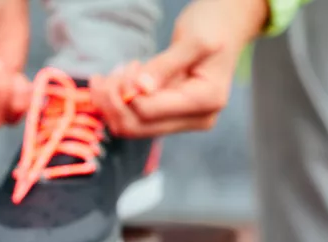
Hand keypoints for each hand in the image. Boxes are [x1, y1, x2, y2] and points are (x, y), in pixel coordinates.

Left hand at [90, 0, 268, 136]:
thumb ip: (165, 66)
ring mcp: (182, 120)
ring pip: (131, 127)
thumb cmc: (213, 27)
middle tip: (104, 76)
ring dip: (111, 105)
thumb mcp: (193, 40)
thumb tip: (139, 90)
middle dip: (111, 103)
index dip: (125, 93)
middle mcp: (196, 119)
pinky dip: (118, 104)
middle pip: (136, 127)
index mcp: (205, 101)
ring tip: (109, 76)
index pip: (148, 112)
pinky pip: (135, 119)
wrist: (224, 27)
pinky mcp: (169, 116)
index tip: (125, 67)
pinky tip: (119, 81)